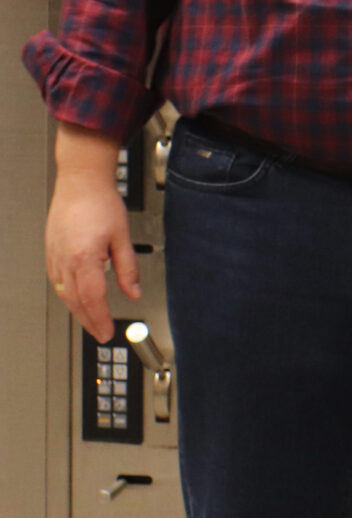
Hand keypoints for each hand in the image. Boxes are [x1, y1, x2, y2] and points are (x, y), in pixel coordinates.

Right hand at [46, 125, 139, 343]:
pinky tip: (77, 299)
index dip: (100, 319)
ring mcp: (55, 257)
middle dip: (88, 320)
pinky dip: (68, 295)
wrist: (80, 183)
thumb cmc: (100, 203)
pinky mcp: (51, 252)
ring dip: (77, 310)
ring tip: (91, 321)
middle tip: (100, 334)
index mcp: (84, 258)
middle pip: (75, 301)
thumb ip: (128, 269)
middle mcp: (65, 261)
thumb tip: (133, 293)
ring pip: (64, 293)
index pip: (92, 299)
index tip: (107, 332)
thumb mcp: (123, 237)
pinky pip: (57, 281)